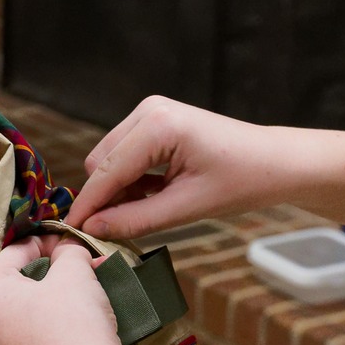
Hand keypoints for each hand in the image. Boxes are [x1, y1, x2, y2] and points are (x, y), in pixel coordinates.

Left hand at [0, 240, 142, 344]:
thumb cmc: (75, 319)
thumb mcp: (74, 271)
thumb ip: (67, 251)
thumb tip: (65, 250)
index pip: (12, 253)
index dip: (43, 240)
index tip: (67, 240)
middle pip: (17, 284)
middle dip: (50, 271)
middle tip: (79, 267)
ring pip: (27, 314)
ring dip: (54, 298)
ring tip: (84, 294)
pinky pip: (35, 339)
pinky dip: (54, 326)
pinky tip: (80, 326)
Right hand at [67, 96, 284, 239]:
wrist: (274, 162)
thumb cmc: (241, 182)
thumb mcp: (187, 208)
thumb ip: (136, 220)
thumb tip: (93, 230)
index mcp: (159, 126)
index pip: (107, 171)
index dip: (88, 205)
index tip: (70, 233)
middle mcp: (149, 110)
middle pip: (100, 161)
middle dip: (103, 197)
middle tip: (115, 231)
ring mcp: (151, 111)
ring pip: (109, 158)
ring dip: (117, 189)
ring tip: (145, 213)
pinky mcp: (155, 119)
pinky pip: (125, 153)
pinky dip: (130, 179)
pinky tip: (152, 196)